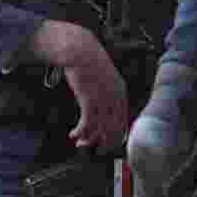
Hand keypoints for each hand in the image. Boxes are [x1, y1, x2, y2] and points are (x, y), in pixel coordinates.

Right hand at [29, 20, 129, 152]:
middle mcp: (115, 97)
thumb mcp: (104, 79)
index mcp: (121, 92)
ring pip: (100, 129)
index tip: (105, 143)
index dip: (115, 136)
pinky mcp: (89, 99)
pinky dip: (80, 132)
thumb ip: (107, 94)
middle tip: (92, 148)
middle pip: (114, 129)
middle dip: (103, 142)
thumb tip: (103, 112)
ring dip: (88, 139)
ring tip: (79, 142)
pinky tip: (73, 134)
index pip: (123, 122)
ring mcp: (103, 98)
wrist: (79, 49)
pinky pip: (87, 123)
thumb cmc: (88, 64)